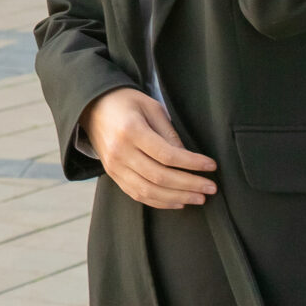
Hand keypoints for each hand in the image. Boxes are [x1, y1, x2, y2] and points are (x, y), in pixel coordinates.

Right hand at [81, 88, 217, 208]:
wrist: (93, 108)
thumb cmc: (126, 103)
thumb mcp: (151, 107)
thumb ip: (169, 133)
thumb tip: (187, 158)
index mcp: (131, 131)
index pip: (167, 155)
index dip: (192, 163)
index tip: (211, 166)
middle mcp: (120, 152)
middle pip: (160, 177)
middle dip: (189, 185)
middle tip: (211, 188)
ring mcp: (114, 167)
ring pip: (149, 191)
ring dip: (177, 198)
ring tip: (199, 198)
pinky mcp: (113, 175)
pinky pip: (137, 194)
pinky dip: (159, 202)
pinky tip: (178, 202)